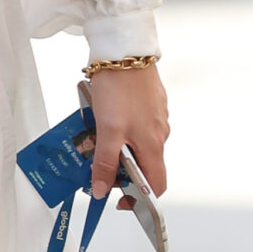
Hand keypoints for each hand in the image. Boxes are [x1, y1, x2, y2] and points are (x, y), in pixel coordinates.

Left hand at [85, 63, 168, 202]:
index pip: (157, 184)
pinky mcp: (148, 103)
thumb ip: (106, 163)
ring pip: (136, 143)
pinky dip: (119, 130)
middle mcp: (159, 133)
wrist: (125, 50)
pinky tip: (101, 120)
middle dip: (120, 171)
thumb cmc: (119, 88)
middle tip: (96, 167)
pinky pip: (134, 125)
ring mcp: (155, 117)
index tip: (119, 201)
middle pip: (143, 165)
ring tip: (93, 139)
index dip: (140, 199)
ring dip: (117, 148)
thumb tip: (103, 191)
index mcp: (154, 144)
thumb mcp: (108, 131)